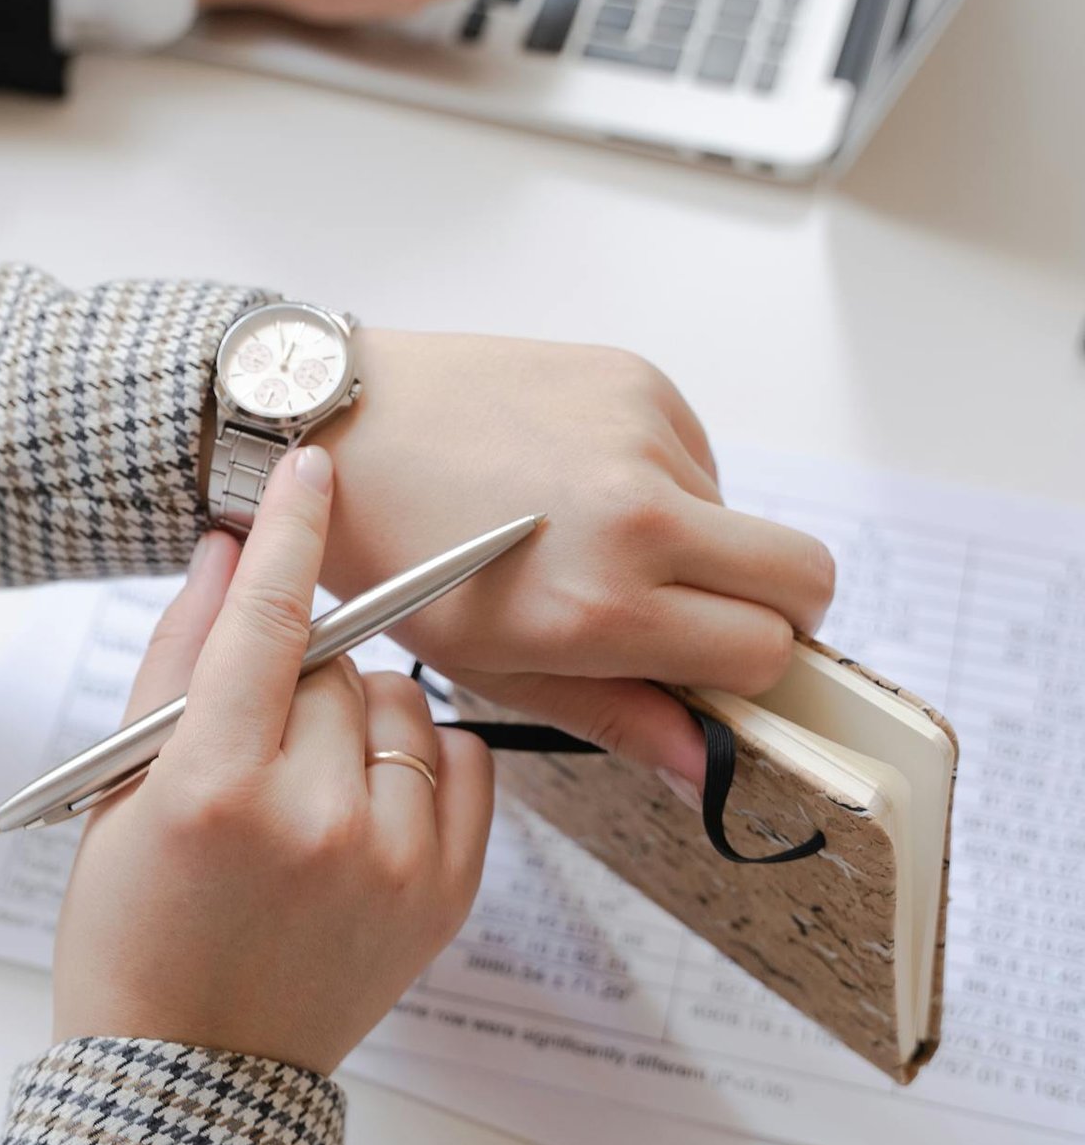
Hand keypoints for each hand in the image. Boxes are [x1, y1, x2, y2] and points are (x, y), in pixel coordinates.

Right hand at [52, 447, 493, 1074]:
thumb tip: (230, 549)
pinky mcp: (446, 896)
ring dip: (358, 721)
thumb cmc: (135, 926)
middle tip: (253, 746)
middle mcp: (315, 822)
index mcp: (216, 789)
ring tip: (302, 793)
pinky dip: (415, 761)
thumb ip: (181, 657)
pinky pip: (459, 761)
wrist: (193, 1073)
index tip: (309, 463)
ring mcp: (392, 863)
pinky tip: (361, 806)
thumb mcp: (123, 788)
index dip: (291, 532)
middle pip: (338, 665)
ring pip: (402, 706)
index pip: (270, 623)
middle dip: (298, 678)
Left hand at [318, 331, 836, 793]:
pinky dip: (663, 476)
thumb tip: (705, 767)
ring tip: (591, 536)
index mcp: (599, 605)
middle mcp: (637, 516)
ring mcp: (642, 436)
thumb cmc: (400, 557)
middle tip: (713, 617)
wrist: (339, 428)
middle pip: (805, 575)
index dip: (745, 672)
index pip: (763, 652)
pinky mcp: (634, 377)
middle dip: (778, 609)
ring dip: (699, 538)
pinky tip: (577, 481)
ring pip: (743, 512)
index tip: (710, 670)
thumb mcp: (492, 666)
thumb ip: (614, 715)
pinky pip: (697, 449)